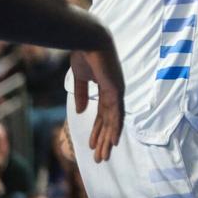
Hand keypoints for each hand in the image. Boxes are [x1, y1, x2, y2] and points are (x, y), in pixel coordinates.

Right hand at [70, 38, 123, 162]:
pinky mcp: (116, 89)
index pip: (102, 114)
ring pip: (113, 121)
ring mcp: (117, 90)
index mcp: (106, 87)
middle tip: (100, 157)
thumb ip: (81, 94)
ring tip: (103, 156)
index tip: (92, 144)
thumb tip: (81, 112)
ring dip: (108, 139)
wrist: (88, 40)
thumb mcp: (80, 78)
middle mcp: (114, 91)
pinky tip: (114, 140)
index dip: (97, 130)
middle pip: (109, 121)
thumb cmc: (83, 54)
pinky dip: (116, 127)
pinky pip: (117, 112)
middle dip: (103, 140)